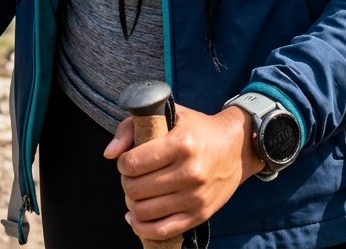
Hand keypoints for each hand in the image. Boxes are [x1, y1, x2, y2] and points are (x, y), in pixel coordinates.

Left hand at [104, 102, 264, 240]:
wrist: (236, 148)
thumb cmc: (196, 128)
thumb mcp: (168, 114)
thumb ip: (132, 126)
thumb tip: (109, 154)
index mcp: (180, 144)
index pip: (133, 163)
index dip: (123, 162)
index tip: (127, 159)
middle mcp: (189, 172)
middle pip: (136, 189)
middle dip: (126, 182)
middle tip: (132, 175)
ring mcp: (195, 197)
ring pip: (144, 211)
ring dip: (132, 203)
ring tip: (136, 192)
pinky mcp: (199, 215)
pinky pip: (161, 231)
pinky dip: (141, 227)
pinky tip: (135, 218)